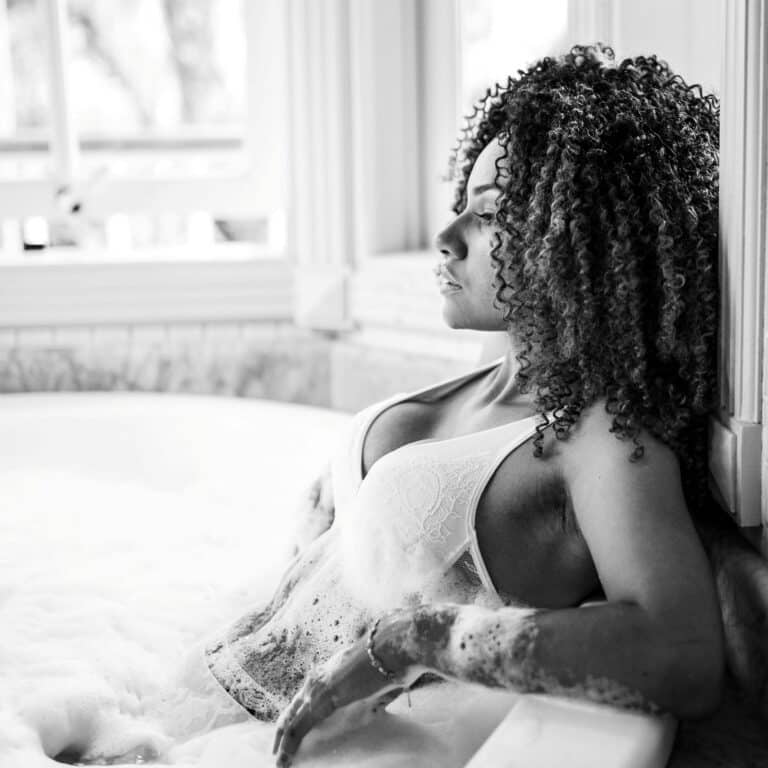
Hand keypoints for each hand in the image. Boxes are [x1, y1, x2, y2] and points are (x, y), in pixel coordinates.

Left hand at [273, 615, 414, 765]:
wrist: (393, 645)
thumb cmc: (391, 660)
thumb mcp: (378, 683)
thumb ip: (374, 697)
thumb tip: (378, 708)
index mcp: (329, 673)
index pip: (303, 699)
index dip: (294, 717)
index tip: (288, 735)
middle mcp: (319, 678)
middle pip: (291, 710)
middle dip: (281, 733)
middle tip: (277, 754)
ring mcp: (318, 687)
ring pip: (290, 720)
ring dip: (283, 743)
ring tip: (280, 762)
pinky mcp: (323, 699)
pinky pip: (299, 726)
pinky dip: (290, 745)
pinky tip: (286, 759)